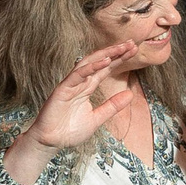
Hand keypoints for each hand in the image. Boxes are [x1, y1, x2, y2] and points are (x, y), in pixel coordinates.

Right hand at [5, 44, 136, 182]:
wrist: (51, 141)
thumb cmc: (70, 130)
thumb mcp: (98, 118)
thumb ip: (113, 106)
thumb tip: (130, 95)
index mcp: (87, 88)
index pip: (106, 69)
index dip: (119, 59)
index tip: (134, 50)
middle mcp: (80, 82)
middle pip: (100, 62)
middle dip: (115, 52)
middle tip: (132, 43)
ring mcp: (71, 84)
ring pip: (89, 64)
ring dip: (105, 54)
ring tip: (121, 48)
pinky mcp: (63, 89)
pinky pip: (77, 75)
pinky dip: (91, 67)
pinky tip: (104, 61)